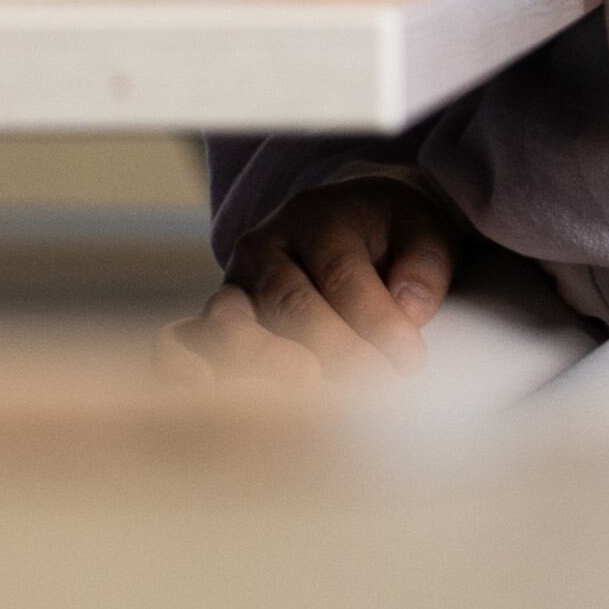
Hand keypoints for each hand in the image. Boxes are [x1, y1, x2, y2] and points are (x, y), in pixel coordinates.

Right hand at [161, 180, 453, 382]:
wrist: (347, 227)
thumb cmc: (390, 238)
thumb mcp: (423, 232)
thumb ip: (423, 266)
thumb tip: (408, 309)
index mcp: (318, 218)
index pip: (341, 274)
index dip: (376, 320)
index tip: (409, 360)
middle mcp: (265, 249)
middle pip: (290, 302)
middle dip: (334, 349)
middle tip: (373, 387)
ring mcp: (233, 287)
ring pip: (233, 323)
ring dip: (266, 361)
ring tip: (304, 386)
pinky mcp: (213, 324)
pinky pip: (185, 340)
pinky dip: (185, 364)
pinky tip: (203, 389)